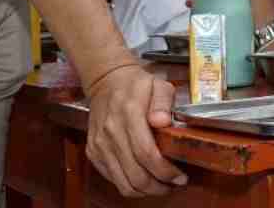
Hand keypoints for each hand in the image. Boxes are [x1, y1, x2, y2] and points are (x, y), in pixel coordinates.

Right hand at [85, 64, 187, 197]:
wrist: (105, 81)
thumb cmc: (136, 84)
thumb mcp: (157, 84)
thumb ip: (163, 101)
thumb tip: (162, 121)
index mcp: (129, 113)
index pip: (146, 153)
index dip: (165, 171)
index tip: (180, 176)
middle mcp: (111, 132)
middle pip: (136, 175)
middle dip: (158, 187)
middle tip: (174, 184)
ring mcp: (99, 144)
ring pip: (123, 183)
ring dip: (145, 191)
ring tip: (161, 186)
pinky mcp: (93, 152)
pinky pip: (112, 178)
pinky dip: (129, 185)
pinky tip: (144, 179)